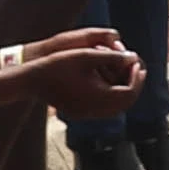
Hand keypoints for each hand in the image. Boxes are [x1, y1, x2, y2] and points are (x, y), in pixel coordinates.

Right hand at [26, 27, 143, 111]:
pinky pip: (103, 109)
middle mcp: (94, 109)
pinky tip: (111, 82)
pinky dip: (112, 97)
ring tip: (126, 74)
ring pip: (115, 108)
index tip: (137, 62)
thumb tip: (134, 57)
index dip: (137, 77)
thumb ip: (113, 56)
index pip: (129, 92)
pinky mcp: (78, 113)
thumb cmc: (58, 64)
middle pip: (125, 102)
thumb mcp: (87, 55)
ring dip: (124, 92)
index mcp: (98, 97)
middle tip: (137, 69)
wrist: (31, 79)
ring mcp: (85, 113)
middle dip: (134, 85)